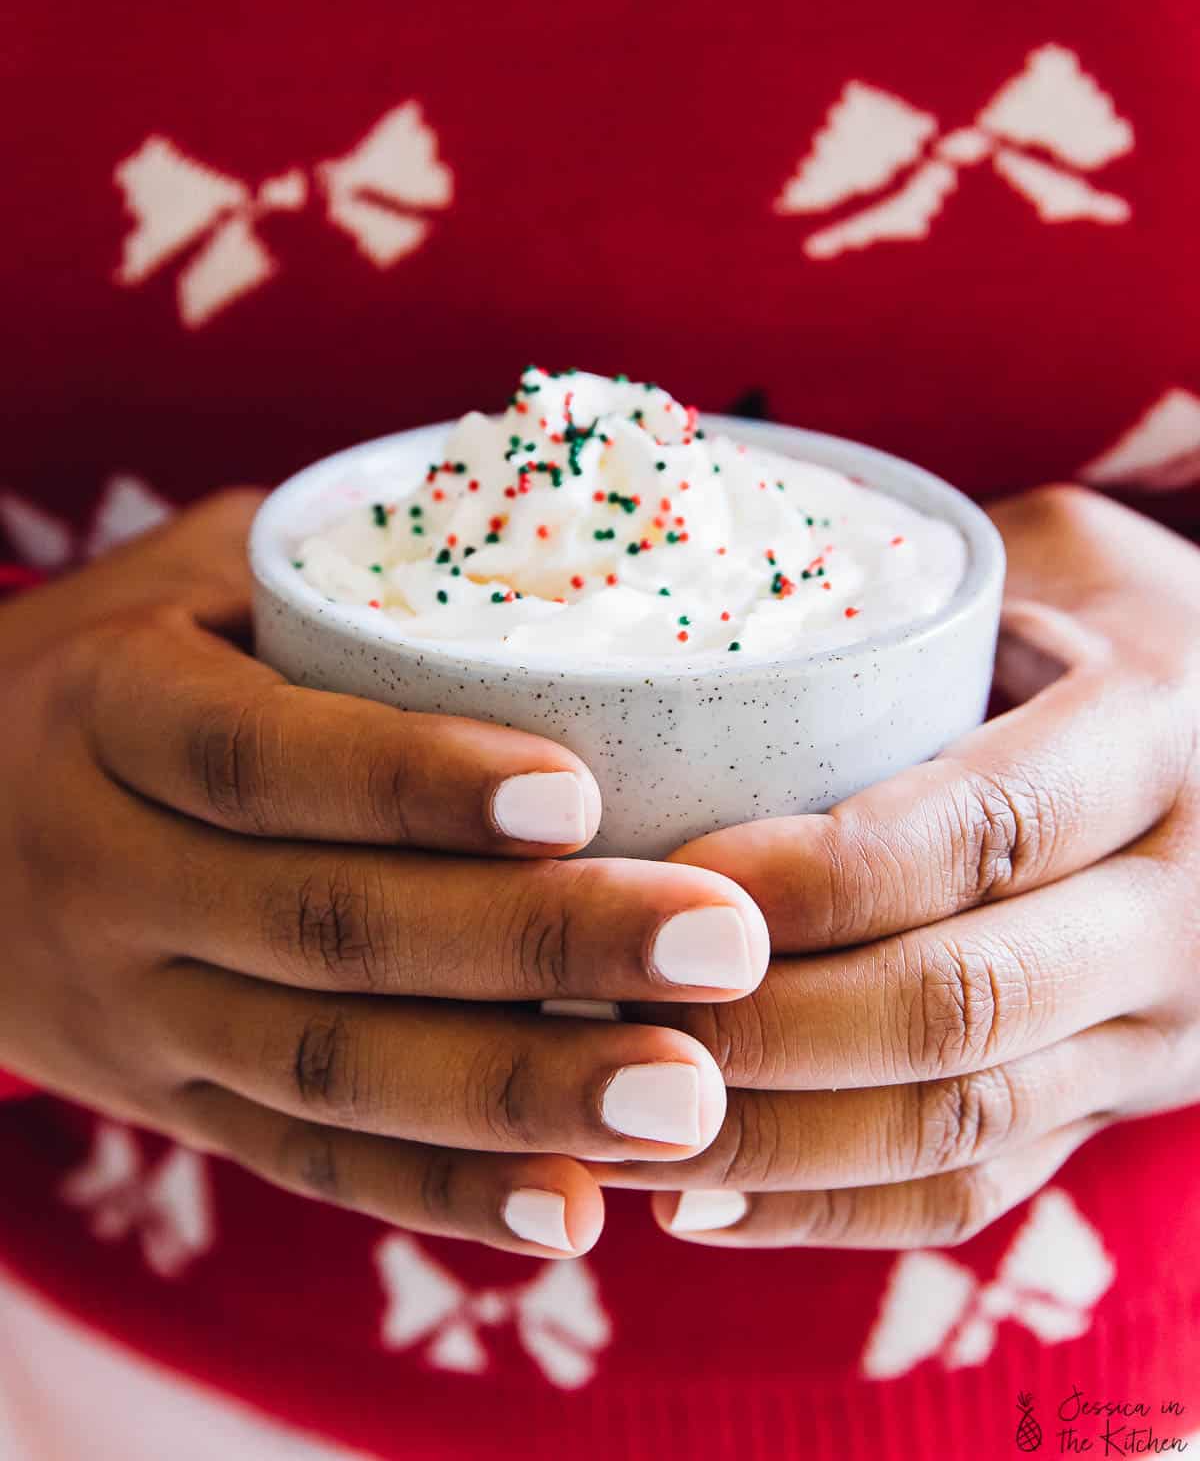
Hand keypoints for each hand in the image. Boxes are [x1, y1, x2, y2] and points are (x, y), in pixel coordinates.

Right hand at [0, 492, 768, 1257]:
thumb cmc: (108, 668)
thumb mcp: (180, 584)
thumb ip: (333, 567)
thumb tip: (551, 505)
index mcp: (111, 717)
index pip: (260, 756)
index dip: (412, 779)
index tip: (581, 791)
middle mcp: (109, 877)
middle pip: (325, 926)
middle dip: (533, 945)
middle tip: (719, 946)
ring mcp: (134, 1013)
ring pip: (329, 1070)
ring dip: (516, 1093)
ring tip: (688, 1100)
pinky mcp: (170, 1104)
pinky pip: (306, 1163)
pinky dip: (440, 1195)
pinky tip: (574, 1208)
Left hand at [590, 486, 1199, 1247]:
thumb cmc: (1126, 628)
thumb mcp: (1062, 561)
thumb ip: (914, 582)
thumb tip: (695, 584)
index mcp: (1154, 744)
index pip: (982, 831)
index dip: (823, 875)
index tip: (678, 879)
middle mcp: (1176, 906)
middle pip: (963, 1005)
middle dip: (770, 1025)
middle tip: (605, 1010)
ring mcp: (1156, 1029)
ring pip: (960, 1121)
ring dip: (772, 1141)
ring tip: (609, 1122)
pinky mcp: (1115, 1105)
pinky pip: (976, 1186)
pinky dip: (831, 1206)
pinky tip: (697, 1197)